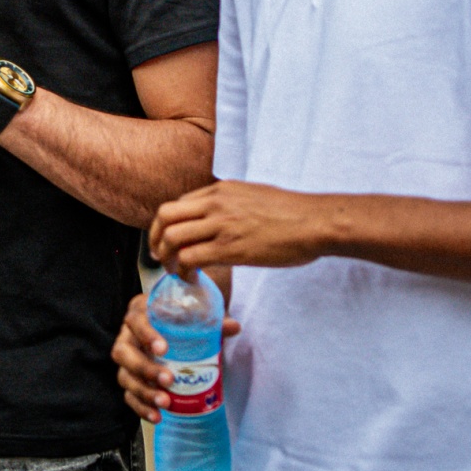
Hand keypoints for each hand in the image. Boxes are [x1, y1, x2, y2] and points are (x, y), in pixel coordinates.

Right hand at [113, 289, 240, 423]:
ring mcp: (128, 358)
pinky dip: (141, 408)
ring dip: (144, 392)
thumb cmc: (185, 316)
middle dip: (145, 369)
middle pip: (123, 352)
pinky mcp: (131, 378)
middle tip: (169, 380)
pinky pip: (129, 395)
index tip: (163, 349)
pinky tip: (157, 417)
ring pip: (125, 376)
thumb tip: (234, 327)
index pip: (136, 321)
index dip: (146, 335)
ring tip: (165, 403)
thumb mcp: (199, 313)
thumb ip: (215, 319)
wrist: (180, 326)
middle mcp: (128, 334)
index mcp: (141, 312)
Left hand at [151, 181, 333, 272]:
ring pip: (172, 238)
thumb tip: (224, 216)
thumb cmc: (293, 213)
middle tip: (159, 256)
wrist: (315, 222)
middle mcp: (215, 203)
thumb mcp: (254, 196)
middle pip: (165, 216)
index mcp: (220, 190)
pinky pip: (190, 258)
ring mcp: (221, 224)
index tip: (168, 241)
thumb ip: (233, 203)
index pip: (178, 204)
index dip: (167, 225)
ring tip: (175, 272)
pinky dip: (183, 271)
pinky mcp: (230, 248)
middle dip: (155, 238)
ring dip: (166, 258)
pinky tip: (192, 280)